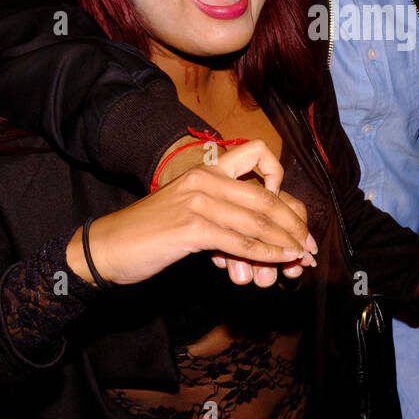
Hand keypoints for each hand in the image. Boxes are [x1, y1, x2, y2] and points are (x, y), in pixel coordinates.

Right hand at [69, 139, 316, 286]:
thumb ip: (221, 210)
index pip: (258, 157)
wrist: (108, 247)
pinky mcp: (192, 228)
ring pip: (258, 220)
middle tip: (311, 245)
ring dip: (286, 242)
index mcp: (206, 169)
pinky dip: (267, 253)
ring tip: (302, 257)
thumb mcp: (188, 208)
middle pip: (266, 197)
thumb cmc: (149, 232)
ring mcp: (199, 202)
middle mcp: (205, 179)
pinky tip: (281, 261)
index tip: (292, 211)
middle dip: (293, 223)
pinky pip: (241, 241)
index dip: (283, 182)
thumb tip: (259, 230)